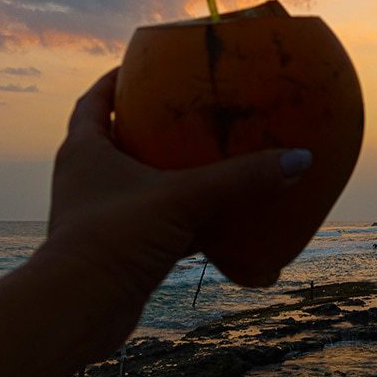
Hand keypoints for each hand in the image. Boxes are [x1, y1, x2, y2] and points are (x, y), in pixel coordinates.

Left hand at [37, 68, 310, 356]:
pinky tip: (220, 217)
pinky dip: (183, 216)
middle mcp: (87, 179)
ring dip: (170, 172)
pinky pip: (155, 221)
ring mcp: (101, 217)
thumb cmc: (114, 240)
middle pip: (117, 139)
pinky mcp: (118, 250)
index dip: (114, 81)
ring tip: (212, 157)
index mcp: (85, 151)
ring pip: (140, 183)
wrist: (77, 312)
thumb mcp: (183, 198)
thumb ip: (240, 178)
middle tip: (190, 108)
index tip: (142, 65)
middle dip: (151, 124)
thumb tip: (299, 158)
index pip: (93, 102)